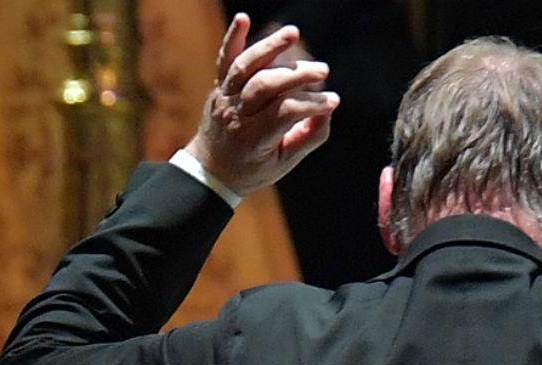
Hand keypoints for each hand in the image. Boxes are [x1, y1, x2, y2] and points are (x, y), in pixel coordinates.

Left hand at [187, 16, 338, 197]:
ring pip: (245, 68)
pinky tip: (243, 18)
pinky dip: (232, 39)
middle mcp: (235, 116)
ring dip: (269, 48)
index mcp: (252, 140)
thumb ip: (310, 136)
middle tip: (323, 71)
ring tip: (293, 33)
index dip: (311, 104)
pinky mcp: (220, 85)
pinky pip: (224, 60)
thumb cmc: (254, 166)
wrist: (210, 169)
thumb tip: (328, 107)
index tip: (332, 101)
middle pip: (265, 86)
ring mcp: (225, 98)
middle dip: (296, 76)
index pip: (284, 112)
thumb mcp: (284, 162)